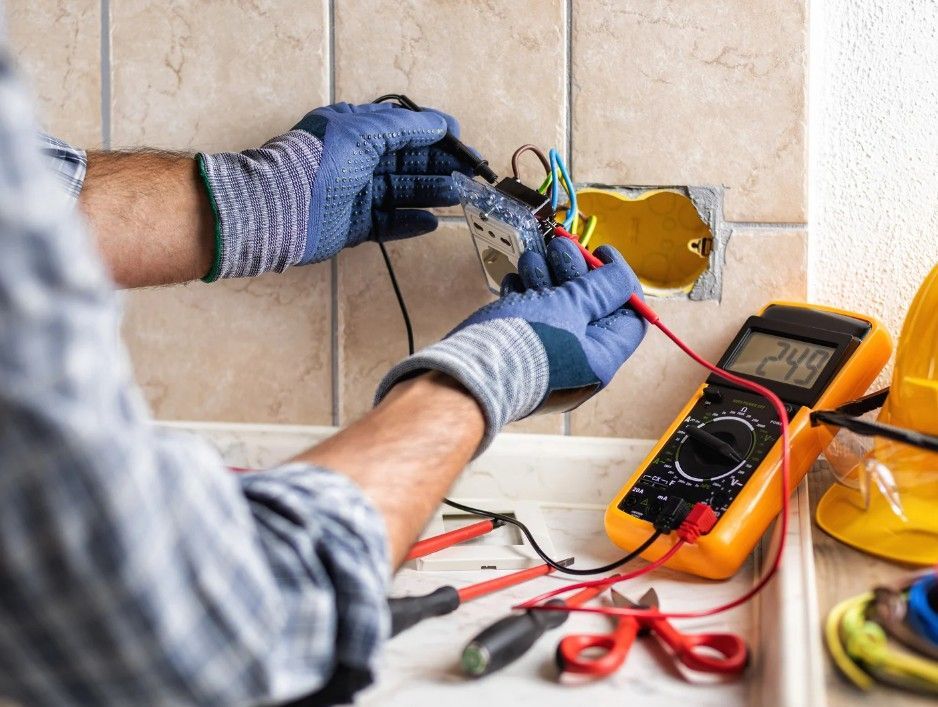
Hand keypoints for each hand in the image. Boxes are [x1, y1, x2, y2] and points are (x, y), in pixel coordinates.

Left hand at [197, 102, 469, 280]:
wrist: (282, 206)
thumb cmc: (321, 160)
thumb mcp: (365, 131)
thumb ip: (406, 127)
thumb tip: (441, 124)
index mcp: (356, 130)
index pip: (402, 129)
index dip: (433, 134)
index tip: (460, 141)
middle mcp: (357, 160)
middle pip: (406, 162)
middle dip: (439, 166)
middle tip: (470, 174)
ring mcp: (356, 194)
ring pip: (401, 192)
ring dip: (430, 192)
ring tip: (459, 196)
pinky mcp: (354, 225)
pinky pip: (389, 223)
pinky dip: (409, 222)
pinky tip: (432, 222)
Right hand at [375, 239, 646, 451]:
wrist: (467, 375)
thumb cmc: (524, 344)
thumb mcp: (571, 307)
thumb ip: (600, 289)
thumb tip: (621, 278)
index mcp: (600, 359)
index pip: (629, 317)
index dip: (619, 281)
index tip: (600, 253)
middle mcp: (577, 362)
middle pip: (589, 307)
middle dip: (574, 271)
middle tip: (560, 247)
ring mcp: (545, 357)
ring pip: (555, 307)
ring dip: (545, 276)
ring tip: (531, 261)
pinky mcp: (518, 351)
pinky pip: (530, 318)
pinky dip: (524, 295)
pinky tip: (514, 284)